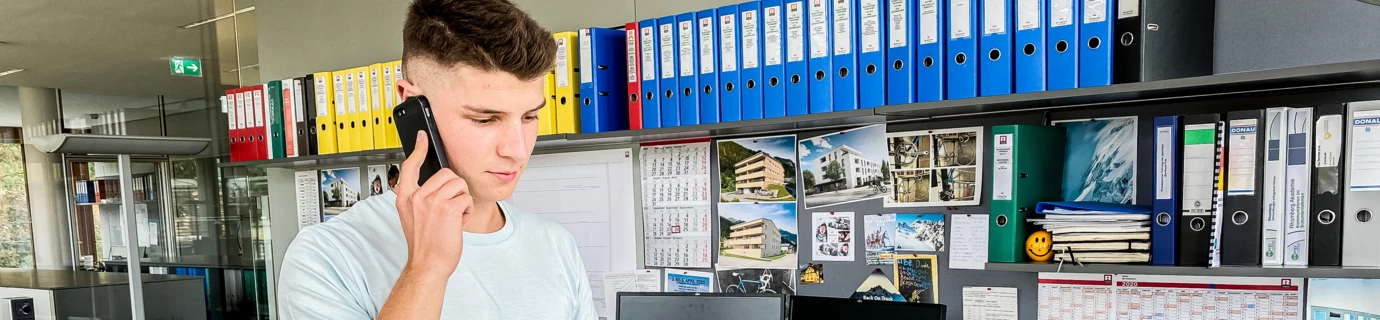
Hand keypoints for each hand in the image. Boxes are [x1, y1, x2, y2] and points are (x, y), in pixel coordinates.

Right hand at [394, 133, 470, 274]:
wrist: (428, 264)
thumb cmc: (424, 245)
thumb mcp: (412, 218)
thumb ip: (419, 199)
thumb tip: (435, 185)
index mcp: (405, 198)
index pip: (410, 166)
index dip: (418, 149)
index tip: (422, 137)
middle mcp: (416, 196)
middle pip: (446, 174)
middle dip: (454, 189)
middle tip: (449, 208)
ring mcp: (432, 201)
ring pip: (459, 184)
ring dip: (461, 200)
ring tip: (453, 216)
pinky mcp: (448, 207)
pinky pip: (466, 197)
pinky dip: (466, 209)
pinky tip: (458, 222)